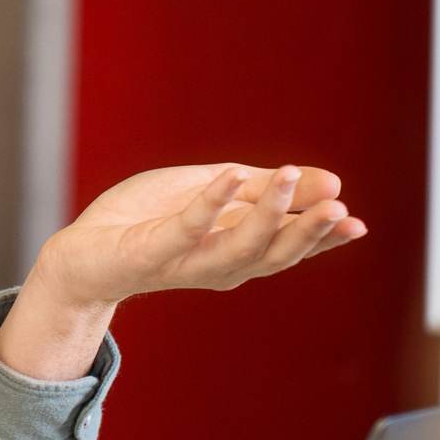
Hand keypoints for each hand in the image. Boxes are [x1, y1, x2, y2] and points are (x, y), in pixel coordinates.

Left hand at [35, 161, 366, 311]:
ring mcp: (186, 261)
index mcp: (238, 250)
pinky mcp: (152, 250)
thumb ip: (263, 189)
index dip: (324, 238)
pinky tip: (231, 174)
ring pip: (240, 247)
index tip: (357, 223)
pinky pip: (187, 226)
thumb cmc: (147, 220)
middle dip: (308, 231)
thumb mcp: (212, 192)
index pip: (289, 247)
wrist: (82, 252)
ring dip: (269, 214)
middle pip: (274, 254)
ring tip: (292, 177)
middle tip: (339, 207)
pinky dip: (212, 201)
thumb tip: (331, 180)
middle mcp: (219, 265)